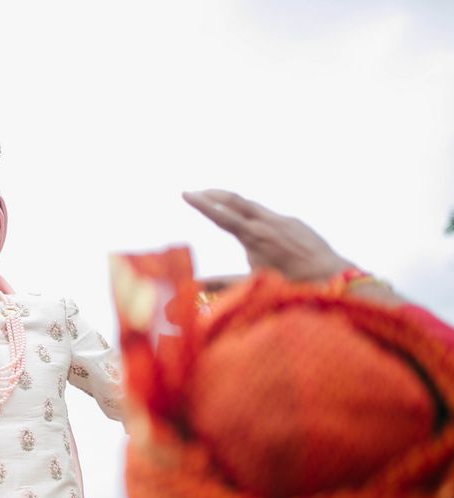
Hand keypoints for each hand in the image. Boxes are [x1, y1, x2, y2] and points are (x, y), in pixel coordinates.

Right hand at [182, 189, 352, 282]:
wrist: (332, 276)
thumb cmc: (291, 285)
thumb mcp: (253, 284)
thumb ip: (222, 283)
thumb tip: (195, 286)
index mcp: (254, 237)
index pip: (221, 215)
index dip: (201, 204)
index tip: (185, 193)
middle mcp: (267, 222)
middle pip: (236, 200)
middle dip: (214, 194)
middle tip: (196, 191)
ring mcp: (283, 220)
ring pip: (252, 206)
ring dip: (233, 203)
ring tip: (220, 202)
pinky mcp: (295, 223)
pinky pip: (269, 216)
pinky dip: (253, 216)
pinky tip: (254, 228)